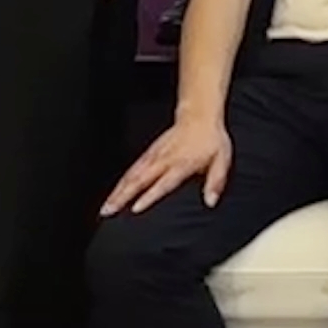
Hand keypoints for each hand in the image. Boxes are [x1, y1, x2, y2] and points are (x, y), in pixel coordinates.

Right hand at [104, 114, 232, 214]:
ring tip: (105, 207)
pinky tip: (113, 193)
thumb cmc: (211, 140)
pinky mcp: (149, 152)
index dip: (149, 195)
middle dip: (123, 196)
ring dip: (117, 191)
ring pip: (131, 175)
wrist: (199, 116)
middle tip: (108, 211)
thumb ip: (215, 181)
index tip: (136, 208)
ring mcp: (154, 155)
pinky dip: (120, 182)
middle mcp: (164, 160)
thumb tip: (211, 201)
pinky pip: (132, 168)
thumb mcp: (222, 159)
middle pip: (139, 180)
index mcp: (182, 164)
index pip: (163, 182)